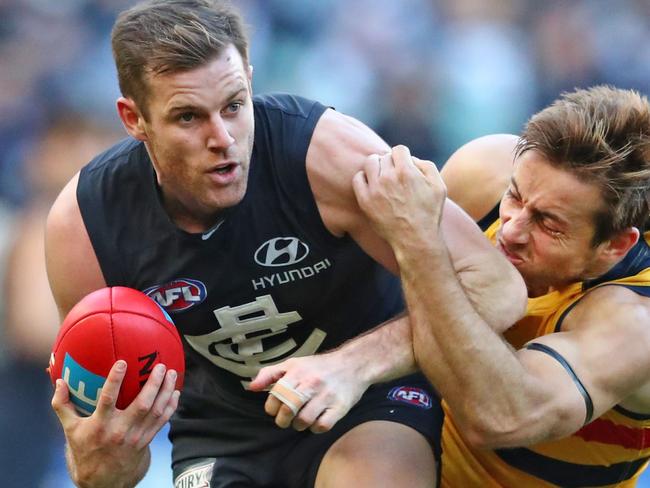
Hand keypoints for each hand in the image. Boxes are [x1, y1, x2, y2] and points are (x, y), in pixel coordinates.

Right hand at [51, 360, 179, 486]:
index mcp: (100, 425)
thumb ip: (62, 405)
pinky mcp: (146, 440)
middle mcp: (120, 430)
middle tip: (160, 366)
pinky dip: (170, 406)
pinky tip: (175, 392)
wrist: (102, 482)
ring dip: (166, 391)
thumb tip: (59, 382)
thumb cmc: (84, 451)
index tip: (122, 362)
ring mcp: (136, 436)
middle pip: (142, 404)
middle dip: (153, 384)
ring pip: (156, 411)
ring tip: (172, 374)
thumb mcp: (70, 430)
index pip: (107, 400)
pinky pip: (162, 421)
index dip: (115, 381)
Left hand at [248, 352, 370, 433]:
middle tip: (285, 419)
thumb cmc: (319, 366)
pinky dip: (315, 428)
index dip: (271, 407)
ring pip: (304, 421)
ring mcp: (327, 395)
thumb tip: (251, 387)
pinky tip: (316, 422)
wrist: (353, 364)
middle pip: (288, 409)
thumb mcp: (294, 364)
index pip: (276, 395)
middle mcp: (312, 383)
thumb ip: (271, 374)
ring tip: (300, 420)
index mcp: (298, 371)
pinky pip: (322, 426)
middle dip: (282, 420)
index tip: (275, 409)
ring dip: (298, 425)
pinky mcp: (340, 407)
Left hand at [352, 145, 446, 246]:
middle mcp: (389, 178)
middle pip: (384, 156)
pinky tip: (371, 185)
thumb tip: (411, 159)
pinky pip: (357, 179)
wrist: (415, 239)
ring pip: (370, 162)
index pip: (399, 149)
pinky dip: (363, 178)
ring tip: (382, 177)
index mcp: (407, 171)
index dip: (403, 156)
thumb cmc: (429, 213)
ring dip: (376, 166)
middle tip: (395, 176)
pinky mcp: (365, 201)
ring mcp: (375, 189)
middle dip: (391, 163)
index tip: (404, 166)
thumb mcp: (439, 186)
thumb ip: (427, 166)